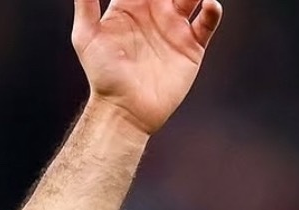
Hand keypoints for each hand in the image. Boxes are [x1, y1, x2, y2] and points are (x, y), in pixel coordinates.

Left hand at [73, 0, 223, 135]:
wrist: (123, 110)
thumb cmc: (102, 76)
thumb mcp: (86, 38)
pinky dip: (212, 9)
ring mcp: (174, 28)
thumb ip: (85, 6)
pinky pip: (209, 20)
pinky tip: (208, 4)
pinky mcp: (191, 46)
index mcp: (131, 6)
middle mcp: (155, 13)